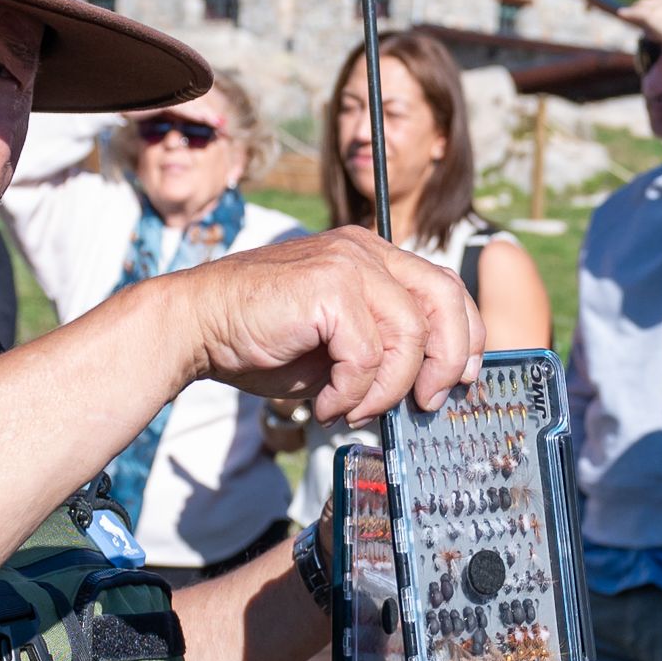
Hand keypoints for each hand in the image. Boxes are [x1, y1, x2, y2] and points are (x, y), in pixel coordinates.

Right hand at [175, 225, 481, 425]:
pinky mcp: (329, 284)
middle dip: (449, 359)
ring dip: (388, 388)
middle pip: (444, 298)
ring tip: (356, 410)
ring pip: (409, 334)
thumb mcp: (339, 345)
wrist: (197, 326)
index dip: (465, 336)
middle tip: (428, 403)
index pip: (444, 287)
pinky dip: (352, 391)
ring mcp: (348, 261)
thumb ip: (384, 350)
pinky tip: (325, 403)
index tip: (459, 380)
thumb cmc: (262, 339)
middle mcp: (365, 249)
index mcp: (373, 257)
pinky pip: (367, 352)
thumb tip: (430, 387)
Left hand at [619, 0, 661, 47]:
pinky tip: (620, 13)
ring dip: (637, 10)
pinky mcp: (648, 15)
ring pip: (645, 8)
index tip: (661, 13)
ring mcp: (659, 9)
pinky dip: (628, 14)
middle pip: (657, 3)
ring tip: (630, 12)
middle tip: (641, 9)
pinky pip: (635, 13)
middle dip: (650, 6)